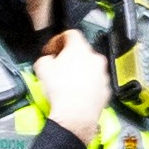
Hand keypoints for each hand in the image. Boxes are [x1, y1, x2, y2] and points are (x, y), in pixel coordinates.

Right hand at [33, 26, 115, 142]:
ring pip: (90, 68)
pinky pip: (96, 83)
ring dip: (79, 72)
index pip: (70, 34)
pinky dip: (87, 86)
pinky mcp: (106, 90)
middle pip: (82, 52)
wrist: (75, 115)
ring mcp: (103, 75)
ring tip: (67, 83)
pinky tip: (76, 94)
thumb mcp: (42, 68)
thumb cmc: (61, 91)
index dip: (58, 40)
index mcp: (80, 48)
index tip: (52, 49)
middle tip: (58, 66)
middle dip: (70, 57)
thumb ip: (45, 58)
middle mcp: (95, 58)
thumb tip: (47, 60)